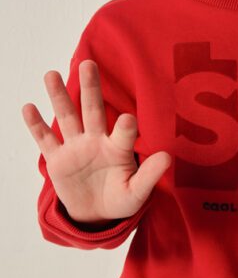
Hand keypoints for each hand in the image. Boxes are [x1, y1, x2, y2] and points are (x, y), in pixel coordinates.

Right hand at [22, 59, 171, 223]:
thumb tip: (168, 157)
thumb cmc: (120, 199)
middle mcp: (96, 141)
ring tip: (51, 74)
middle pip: (93, 110)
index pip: (123, 134)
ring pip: (67, 117)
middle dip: (91, 88)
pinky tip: (29, 107)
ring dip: (59, 97)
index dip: (126, 127)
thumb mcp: (136, 193)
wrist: (96, 214)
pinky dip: (36, 125)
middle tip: (89, 63)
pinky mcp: (58, 160)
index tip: (127, 119)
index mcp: (118, 148)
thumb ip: (149, 175)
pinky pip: (46, 140)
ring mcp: (76, 148)